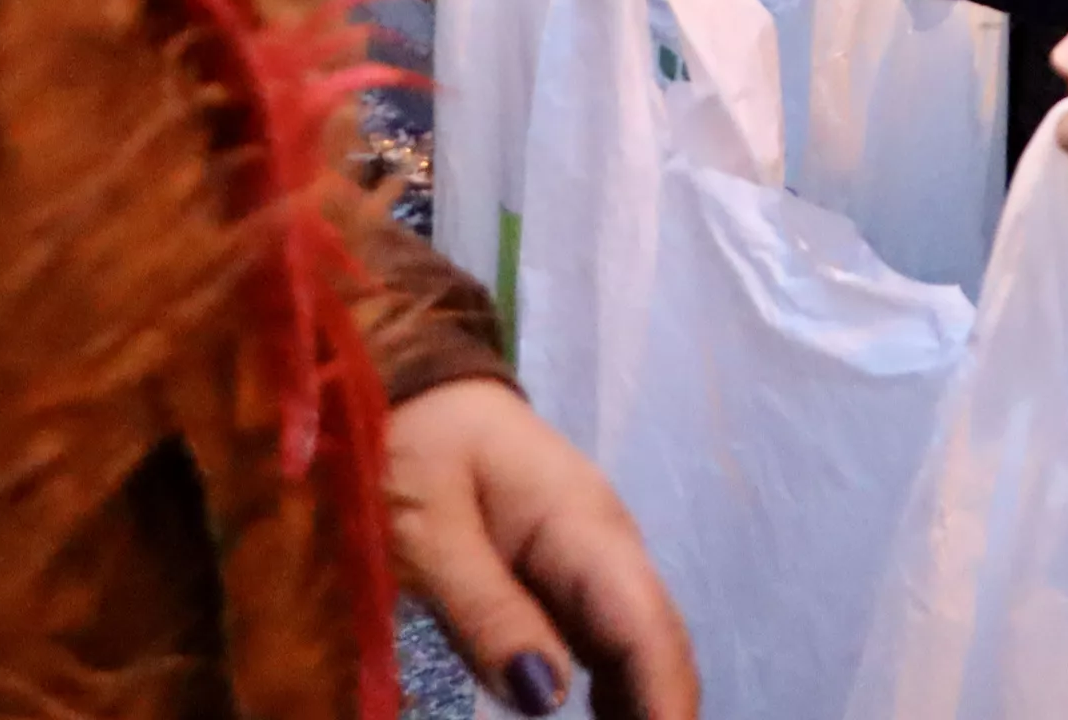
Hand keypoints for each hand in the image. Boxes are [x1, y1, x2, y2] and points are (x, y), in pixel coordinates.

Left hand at [386, 379, 699, 719]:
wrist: (403, 380)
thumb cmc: (406, 439)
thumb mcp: (424, 526)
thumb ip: (485, 609)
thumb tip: (545, 701)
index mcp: (582, 523)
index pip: (645, 628)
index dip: (664, 705)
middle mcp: (605, 543)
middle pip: (654, 646)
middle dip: (659, 716)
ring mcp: (588, 558)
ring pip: (635, 649)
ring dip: (640, 708)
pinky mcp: (562, 573)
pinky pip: (603, 641)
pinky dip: (612, 692)